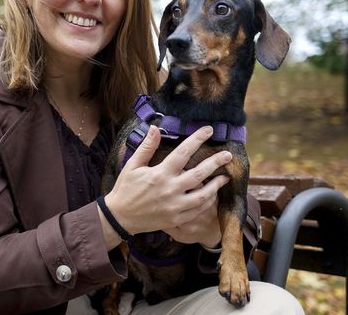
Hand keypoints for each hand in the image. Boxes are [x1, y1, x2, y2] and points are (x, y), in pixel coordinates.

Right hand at [104, 125, 232, 235]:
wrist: (120, 217)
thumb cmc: (126, 189)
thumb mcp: (133, 165)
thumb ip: (147, 147)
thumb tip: (155, 128)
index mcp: (160, 174)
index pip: (183, 153)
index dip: (197, 139)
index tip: (208, 130)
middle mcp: (170, 189)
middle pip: (199, 173)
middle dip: (216, 162)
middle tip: (228, 155)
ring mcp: (174, 206)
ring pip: (203, 195)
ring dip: (216, 185)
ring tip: (225, 177)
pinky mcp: (176, 219)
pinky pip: (197, 210)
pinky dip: (207, 202)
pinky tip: (212, 194)